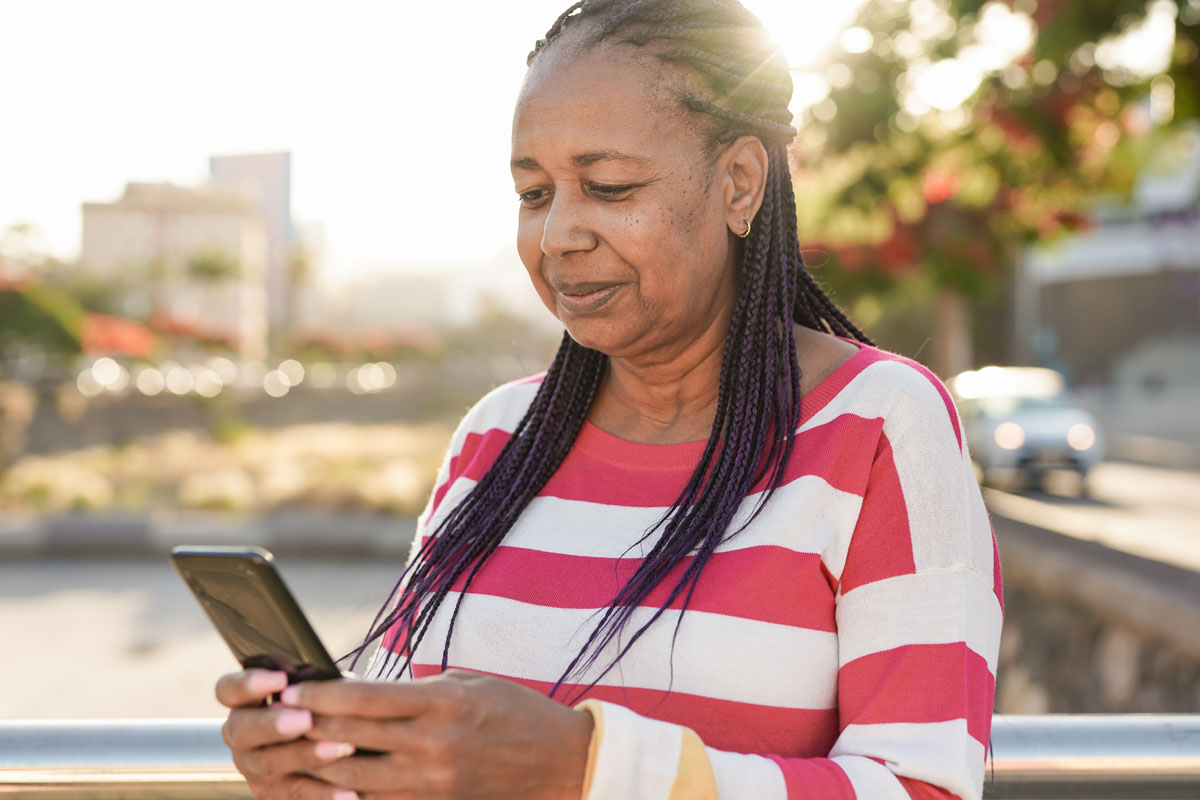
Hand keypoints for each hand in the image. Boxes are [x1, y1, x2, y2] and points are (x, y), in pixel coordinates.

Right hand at [216, 669, 360, 799]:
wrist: (321, 749)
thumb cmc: (318, 706)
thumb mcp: (312, 692)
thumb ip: (313, 686)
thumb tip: (330, 683)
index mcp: (244, 702)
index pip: (229, 689)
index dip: (249, 683)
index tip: (281, 678)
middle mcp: (241, 736)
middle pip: (242, 729)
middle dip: (274, 724)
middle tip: (305, 719)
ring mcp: (253, 767)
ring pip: (268, 762)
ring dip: (305, 755)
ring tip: (340, 748)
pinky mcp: (273, 793)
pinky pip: (297, 793)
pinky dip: (325, 793)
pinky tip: (350, 793)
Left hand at [283, 669, 593, 799]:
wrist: (560, 761)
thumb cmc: (513, 711)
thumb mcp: (465, 684)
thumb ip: (413, 692)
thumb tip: (357, 693)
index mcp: (442, 703)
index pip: (363, 698)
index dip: (319, 694)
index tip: (293, 687)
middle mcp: (433, 745)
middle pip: (349, 737)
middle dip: (308, 726)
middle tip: (280, 716)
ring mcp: (432, 783)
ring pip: (353, 777)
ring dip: (318, 763)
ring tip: (294, 749)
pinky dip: (348, 792)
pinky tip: (329, 782)